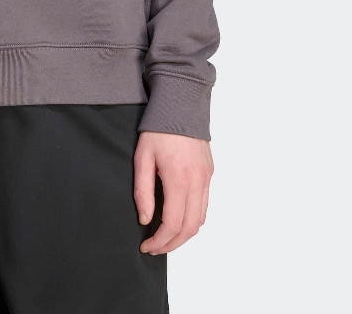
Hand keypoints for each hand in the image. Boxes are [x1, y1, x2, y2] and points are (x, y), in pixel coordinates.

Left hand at [134, 131, 212, 254]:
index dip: (159, 241)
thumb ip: (143, 191)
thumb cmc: (158, 128)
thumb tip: (145, 219)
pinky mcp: (209, 173)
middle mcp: (197, 182)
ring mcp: (206, 178)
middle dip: (172, 244)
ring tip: (166, 237)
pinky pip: (204, 204)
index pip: (172, 224)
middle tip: (155, 248)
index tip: (146, 246)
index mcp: (178, 179)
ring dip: (184, 234)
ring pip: (201, 219)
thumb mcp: (142, 158)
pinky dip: (193, 218)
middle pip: (190, 228)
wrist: (181, 103)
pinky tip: (178, 218)